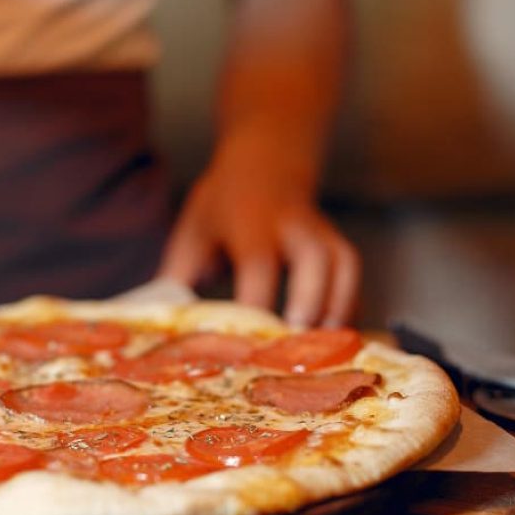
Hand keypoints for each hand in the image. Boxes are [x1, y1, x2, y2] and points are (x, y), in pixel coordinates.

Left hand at [158, 135, 359, 326]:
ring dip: (337, 308)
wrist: (265, 162)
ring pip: (343, 265)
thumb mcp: (193, 231)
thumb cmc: (221, 206)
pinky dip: (349, 307)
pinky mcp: (337, 244)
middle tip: (298, 344)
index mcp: (249, 222)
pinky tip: (336, 340)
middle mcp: (291, 225)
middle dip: (311, 301)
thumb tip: (163, 324)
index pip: (258, 263)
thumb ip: (179, 276)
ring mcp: (320, 232)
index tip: (247, 343)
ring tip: (324, 352)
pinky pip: (352, 276)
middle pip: (315, 258)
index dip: (256, 303)